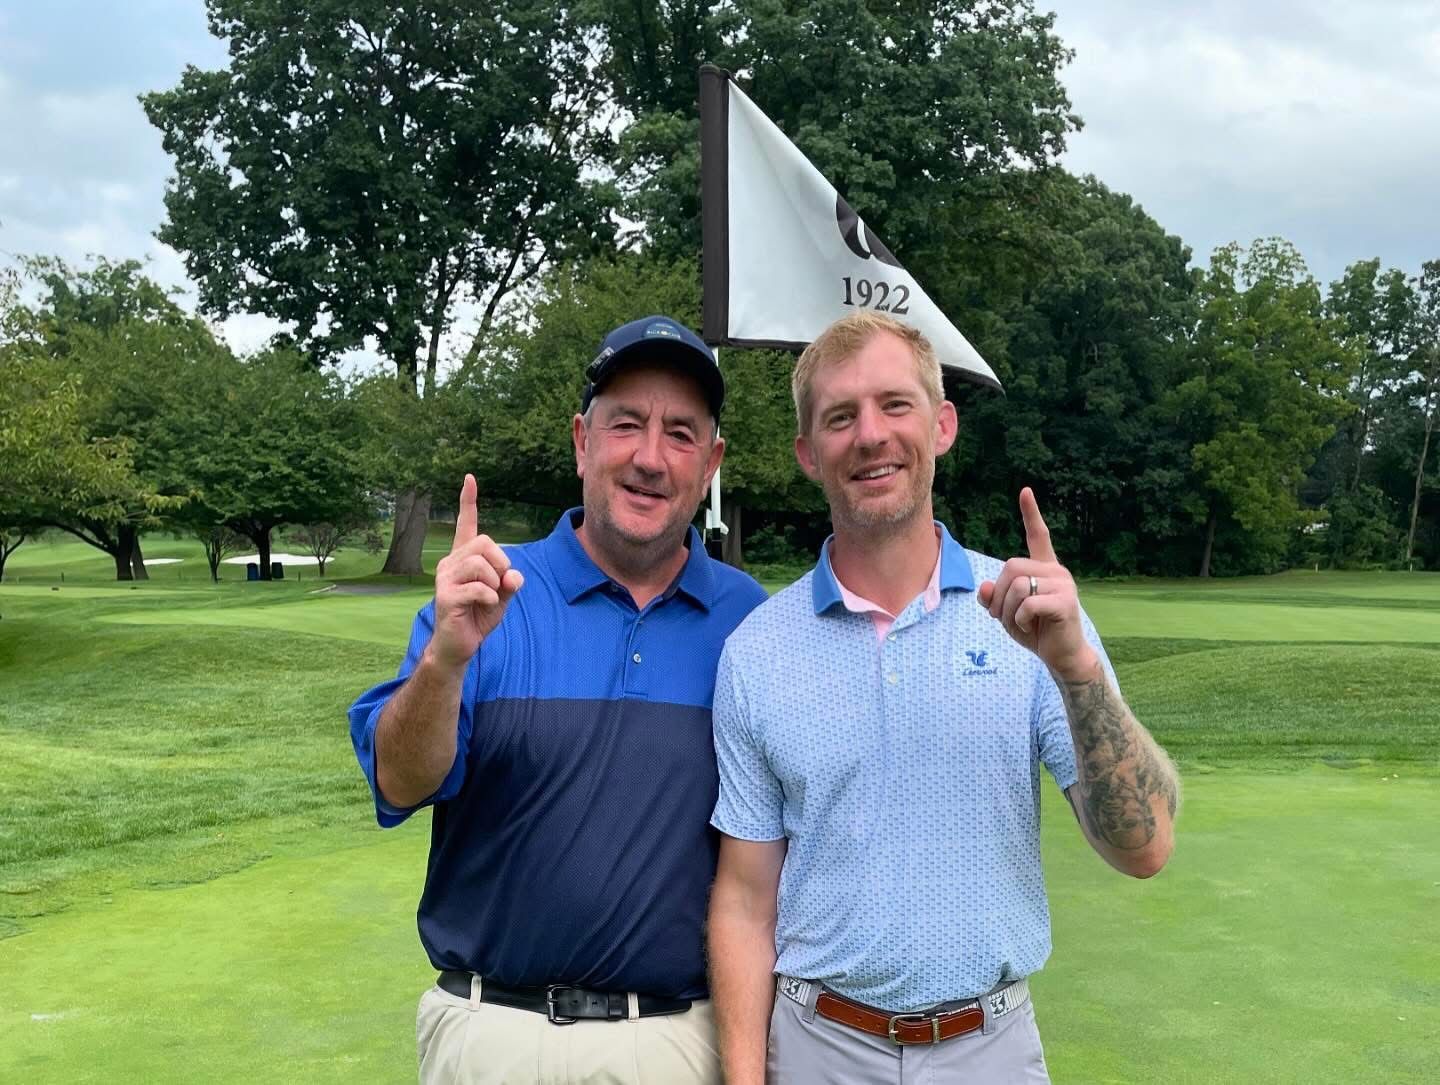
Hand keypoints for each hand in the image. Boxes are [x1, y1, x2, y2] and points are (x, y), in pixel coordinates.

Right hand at [428, 474, 522, 671]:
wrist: (460, 644)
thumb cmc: (478, 616)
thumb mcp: (502, 595)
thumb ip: (510, 581)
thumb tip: (514, 576)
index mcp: (463, 558)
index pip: (465, 524)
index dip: (468, 501)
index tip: (469, 478)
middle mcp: (450, 562)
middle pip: (484, 543)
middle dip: (501, 562)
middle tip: (500, 583)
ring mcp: (445, 578)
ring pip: (480, 564)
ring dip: (495, 582)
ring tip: (490, 596)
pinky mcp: (445, 596)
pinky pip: (479, 587)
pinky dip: (491, 597)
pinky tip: (487, 605)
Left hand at [977, 487, 1095, 680]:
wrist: (1062, 656)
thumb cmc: (1036, 631)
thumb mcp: (1006, 613)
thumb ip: (994, 597)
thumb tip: (987, 586)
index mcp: (1044, 568)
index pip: (1038, 535)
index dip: (1031, 513)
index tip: (1025, 491)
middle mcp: (1056, 571)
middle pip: (1011, 566)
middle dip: (999, 594)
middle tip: (1000, 616)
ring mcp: (1063, 585)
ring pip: (1018, 585)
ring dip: (1007, 610)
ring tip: (1017, 622)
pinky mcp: (1065, 602)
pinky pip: (1028, 603)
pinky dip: (1019, 619)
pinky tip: (1029, 626)